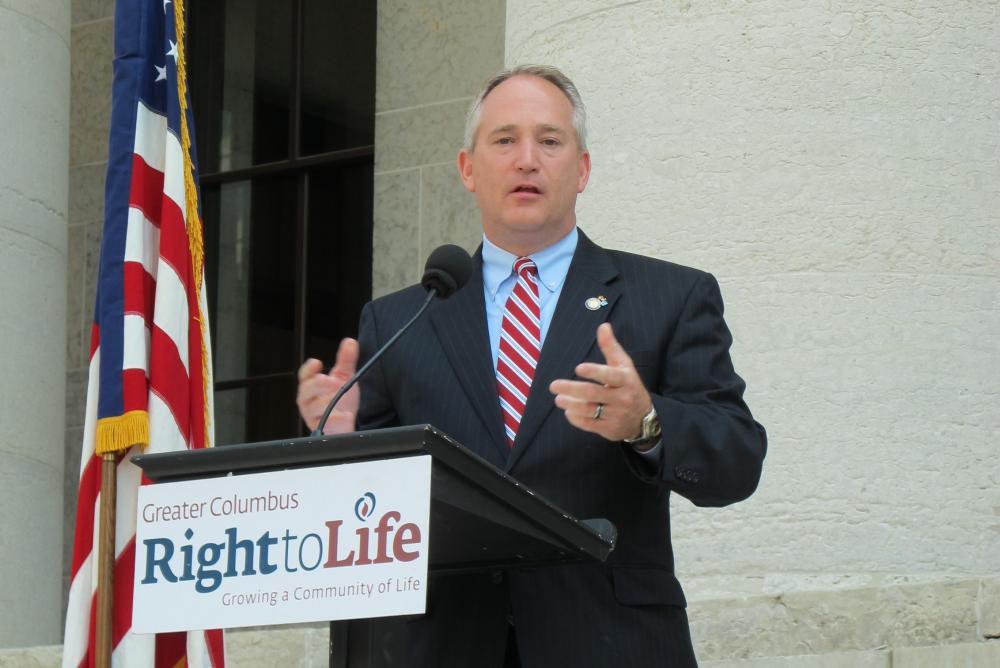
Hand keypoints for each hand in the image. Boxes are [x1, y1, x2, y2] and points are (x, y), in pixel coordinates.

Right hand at [296, 338, 359, 433]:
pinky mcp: (320, 430)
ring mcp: (312, 416)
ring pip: (314, 408)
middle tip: (332, 381)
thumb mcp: (344, 377)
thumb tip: (350, 342)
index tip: (317, 363)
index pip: (305, 375)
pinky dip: (336, 420)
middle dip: (318, 384)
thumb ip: (346, 360)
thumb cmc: (340, 400)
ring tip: (340, 398)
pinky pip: (324, 426)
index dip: (309, 369)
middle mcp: (308, 400)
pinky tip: (346, 415)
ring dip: (327, 402)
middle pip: (306, 390)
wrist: (346, 422)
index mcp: (311, 385)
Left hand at [549, 323, 651, 441]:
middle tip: (554, 385)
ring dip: (571, 404)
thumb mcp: (623, 365)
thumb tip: (603, 326)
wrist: (643, 418)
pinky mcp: (609, 428)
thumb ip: (611, 347)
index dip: (595, 372)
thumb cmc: (629, 385)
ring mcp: (615, 414)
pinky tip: (568, 411)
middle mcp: (621, 398)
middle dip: (572, 389)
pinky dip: (576, 418)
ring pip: (590, 410)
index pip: (609, 375)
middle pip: (594, 393)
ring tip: (558, 399)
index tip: (578, 368)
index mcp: (625, 380)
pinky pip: (590, 424)